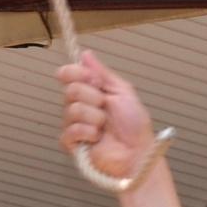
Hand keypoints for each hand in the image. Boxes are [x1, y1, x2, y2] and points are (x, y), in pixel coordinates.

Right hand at [57, 49, 157, 182]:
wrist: (138, 153)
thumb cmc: (135, 126)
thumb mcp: (123, 91)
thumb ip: (102, 72)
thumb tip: (86, 54)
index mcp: (90, 92)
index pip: (68, 74)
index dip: (77, 73)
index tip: (95, 80)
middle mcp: (80, 106)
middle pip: (70, 90)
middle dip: (93, 97)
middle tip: (106, 106)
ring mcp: (75, 125)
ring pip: (72, 110)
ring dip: (94, 117)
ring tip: (105, 126)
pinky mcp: (72, 144)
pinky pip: (70, 130)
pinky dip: (88, 132)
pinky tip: (97, 138)